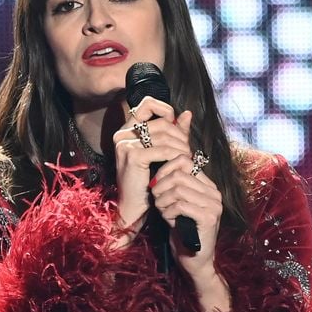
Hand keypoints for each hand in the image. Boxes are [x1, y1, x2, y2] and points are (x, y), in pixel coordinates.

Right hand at [112, 96, 190, 239]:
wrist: (134, 206)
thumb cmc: (147, 180)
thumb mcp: (161, 152)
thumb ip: (174, 132)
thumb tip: (187, 114)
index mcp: (127, 130)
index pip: (147, 104)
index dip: (166, 110)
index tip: (177, 126)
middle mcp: (123, 134)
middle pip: (161, 122)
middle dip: (180, 135)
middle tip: (188, 149)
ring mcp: (126, 144)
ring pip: (164, 135)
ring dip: (181, 146)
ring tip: (187, 158)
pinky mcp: (132, 156)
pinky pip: (163, 150)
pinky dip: (176, 156)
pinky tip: (181, 163)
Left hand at [148, 121, 222, 275]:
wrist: (194, 260)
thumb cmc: (182, 230)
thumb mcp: (177, 204)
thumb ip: (173, 187)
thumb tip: (156, 170)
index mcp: (208, 186)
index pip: (185, 162)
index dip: (165, 169)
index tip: (154, 183)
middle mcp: (214, 193)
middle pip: (179, 175)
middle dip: (161, 186)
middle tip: (155, 199)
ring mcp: (214, 205)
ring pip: (178, 189)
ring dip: (163, 200)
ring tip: (161, 210)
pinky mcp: (208, 218)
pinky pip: (181, 205)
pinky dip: (168, 211)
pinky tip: (167, 219)